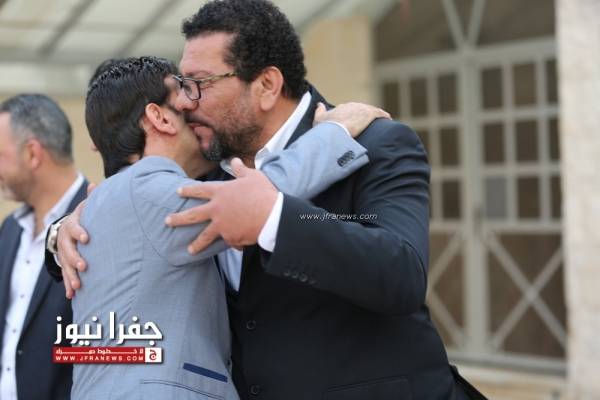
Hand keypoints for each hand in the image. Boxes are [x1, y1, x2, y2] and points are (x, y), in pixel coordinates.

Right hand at [58, 182, 94, 297]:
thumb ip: (92, 199)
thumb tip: (96, 185)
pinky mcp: (64, 263)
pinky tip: (72, 296)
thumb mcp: (86, 207)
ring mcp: (63, 252)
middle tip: (83, 266)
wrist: (67, 227)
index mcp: (72, 224)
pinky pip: (65, 275)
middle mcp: (65, 239)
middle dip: (74, 258)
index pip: (74, 227)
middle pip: (67, 249)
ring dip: (70, 276)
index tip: (87, 239)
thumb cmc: (84, 217)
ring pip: (64, 265)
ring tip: (77, 286)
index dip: (79, 232)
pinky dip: (68, 285)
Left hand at [166, 158, 277, 253]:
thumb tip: (234, 161)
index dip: (188, 190)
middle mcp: (217, 209)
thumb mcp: (253, 176)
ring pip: (205, 236)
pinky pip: (231, 242)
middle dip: (179, 218)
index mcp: (221, 192)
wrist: (272, 215)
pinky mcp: (230, 238)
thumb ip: (240, 170)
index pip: (199, 190)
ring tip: (189, 250)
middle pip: (193, 215)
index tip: (178, 191)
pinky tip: (238, 245)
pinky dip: (234, 243)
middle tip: (167, 221)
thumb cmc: (263, 193)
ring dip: (196, 244)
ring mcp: (222, 225)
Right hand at [313, 102, 390, 137]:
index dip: (353, 115)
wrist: (335, 131)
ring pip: (371, 111)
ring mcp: (361, 109)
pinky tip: (388, 119)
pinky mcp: (369, 114)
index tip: (356, 121)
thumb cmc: (326, 127)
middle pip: (361, 109)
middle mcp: (352, 105)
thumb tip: (319, 104)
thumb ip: (319, 111)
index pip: (350, 109)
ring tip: (380, 122)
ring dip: (376, 115)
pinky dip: (383, 116)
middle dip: (365, 115)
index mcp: (342, 107)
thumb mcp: (319, 119)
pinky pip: (379, 113)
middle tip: (368, 123)